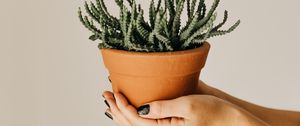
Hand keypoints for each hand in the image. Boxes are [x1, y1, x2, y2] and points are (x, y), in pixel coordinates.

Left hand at [102, 91, 268, 125]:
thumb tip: (140, 108)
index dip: (122, 106)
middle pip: (132, 125)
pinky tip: (130, 110)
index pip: (135, 120)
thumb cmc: (215, 112)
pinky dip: (132, 118)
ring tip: (111, 102)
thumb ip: (163, 108)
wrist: (230, 121)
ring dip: (122, 114)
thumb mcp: (189, 106)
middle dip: (116, 110)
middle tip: (106, 94)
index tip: (113, 92)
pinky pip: (145, 125)